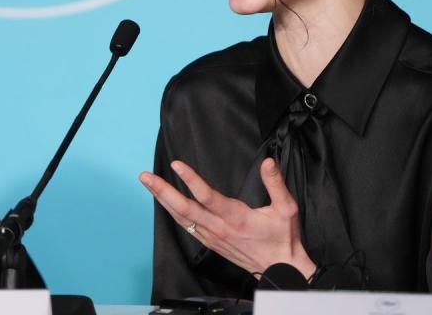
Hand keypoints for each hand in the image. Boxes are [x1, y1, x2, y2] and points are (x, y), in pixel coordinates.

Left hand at [139, 157, 315, 277]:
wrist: (280, 269)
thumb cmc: (283, 239)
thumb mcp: (286, 209)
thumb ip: (275, 184)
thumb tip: (268, 162)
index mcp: (236, 217)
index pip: (208, 197)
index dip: (191, 180)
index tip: (176, 165)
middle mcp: (219, 228)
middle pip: (184, 209)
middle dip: (162, 191)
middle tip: (145, 177)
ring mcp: (212, 237)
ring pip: (181, 218)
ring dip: (162, 200)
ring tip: (148, 184)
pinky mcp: (210, 242)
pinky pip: (186, 226)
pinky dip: (172, 213)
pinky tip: (164, 203)